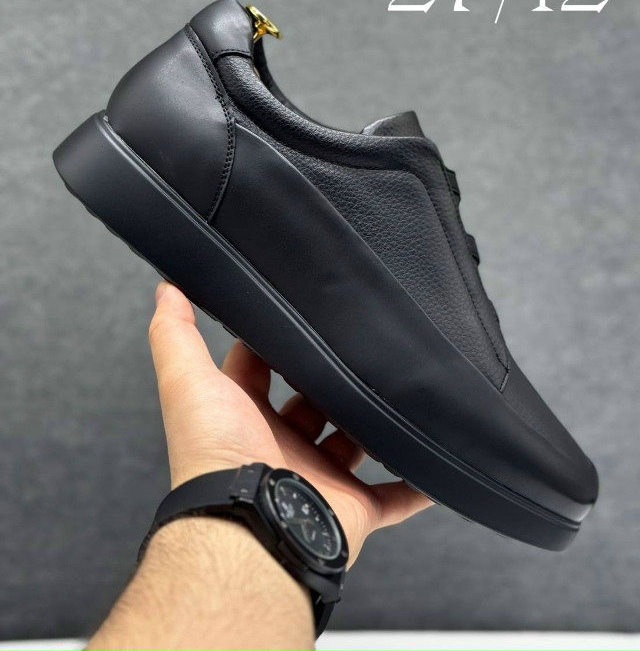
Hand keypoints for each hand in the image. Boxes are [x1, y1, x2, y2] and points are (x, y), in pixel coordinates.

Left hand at [149, 281, 431, 563]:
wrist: (250, 528)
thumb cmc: (215, 454)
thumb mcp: (187, 381)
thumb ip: (174, 335)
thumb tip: (167, 289)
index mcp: (247, 418)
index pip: (262, 370)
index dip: (277, 344)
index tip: (303, 315)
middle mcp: (282, 447)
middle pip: (315, 404)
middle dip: (333, 380)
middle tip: (361, 347)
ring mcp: (320, 478)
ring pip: (356, 444)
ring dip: (376, 425)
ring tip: (402, 390)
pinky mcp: (354, 508)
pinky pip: (394, 497)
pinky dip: (416, 484)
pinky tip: (435, 464)